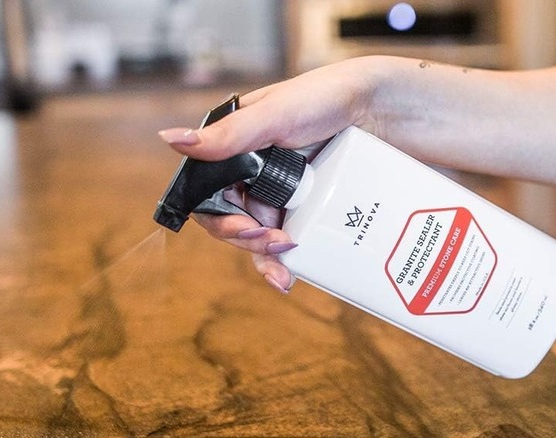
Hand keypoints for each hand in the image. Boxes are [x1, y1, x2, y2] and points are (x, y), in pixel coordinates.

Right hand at [158, 57, 382, 292]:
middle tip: (275, 245)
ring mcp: (283, 189)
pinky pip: (291, 236)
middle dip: (248, 240)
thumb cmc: (326, 98)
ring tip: (285, 270)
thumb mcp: (275, 116)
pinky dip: (288, 259)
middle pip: (233, 219)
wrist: (386, 107)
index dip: (222, 219)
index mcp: (235, 147)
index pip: (210, 193)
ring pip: (260, 233)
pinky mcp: (310, 203)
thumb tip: (169, 140)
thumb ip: (227, 135)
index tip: (247, 229)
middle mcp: (254, 171)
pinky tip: (292, 276)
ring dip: (265, 257)